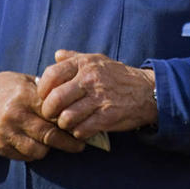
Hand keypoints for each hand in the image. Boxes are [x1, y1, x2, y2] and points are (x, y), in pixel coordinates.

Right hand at [0, 70, 84, 160]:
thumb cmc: (9, 87)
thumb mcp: (27, 82)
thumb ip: (48, 93)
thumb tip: (75, 103)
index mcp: (24, 96)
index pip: (54, 113)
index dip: (71, 121)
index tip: (84, 126)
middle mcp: (14, 115)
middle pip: (49, 135)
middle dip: (68, 142)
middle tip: (80, 145)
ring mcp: (5, 133)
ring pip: (38, 150)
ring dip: (50, 148)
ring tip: (57, 142)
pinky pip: (25, 156)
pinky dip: (35, 152)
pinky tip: (39, 143)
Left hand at [36, 50, 156, 139]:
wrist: (147, 91)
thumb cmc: (118, 76)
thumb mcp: (98, 60)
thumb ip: (75, 57)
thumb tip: (56, 55)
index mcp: (84, 64)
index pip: (51, 75)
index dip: (42, 89)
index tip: (45, 97)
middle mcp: (90, 79)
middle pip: (56, 99)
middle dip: (48, 111)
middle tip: (52, 115)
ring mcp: (99, 99)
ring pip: (66, 117)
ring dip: (64, 124)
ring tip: (68, 122)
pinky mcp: (107, 117)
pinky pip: (81, 130)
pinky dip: (78, 132)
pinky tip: (82, 128)